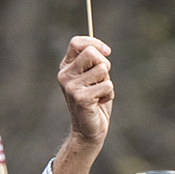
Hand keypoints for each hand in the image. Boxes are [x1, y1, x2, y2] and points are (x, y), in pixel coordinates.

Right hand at [53, 37, 112, 173]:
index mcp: (66, 67)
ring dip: (108, 82)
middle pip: (91, 53)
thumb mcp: (93, 78)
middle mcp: (64, 75)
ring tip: (100, 93)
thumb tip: (104, 50)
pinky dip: (109, 94)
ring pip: (102, 69)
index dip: (95, 43)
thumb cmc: (94, 102)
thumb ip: (95, 62)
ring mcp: (71, 86)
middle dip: (104, 64)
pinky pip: (108, 85)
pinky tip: (100, 102)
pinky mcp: (81, 98)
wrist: (88, 130)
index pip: (77, 43)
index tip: (107, 52)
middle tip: (103, 79)